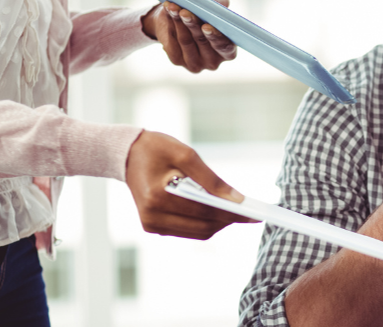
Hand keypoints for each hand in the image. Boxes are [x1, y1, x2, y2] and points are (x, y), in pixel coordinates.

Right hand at [125, 130, 254, 238]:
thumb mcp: (186, 155)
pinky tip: (217, 211)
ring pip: (198, 233)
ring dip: (219, 223)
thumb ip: (212, 179)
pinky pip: (188, 231)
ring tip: (237, 211)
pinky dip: (205, 223)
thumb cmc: (157, 149)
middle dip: (229, 220)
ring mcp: (151, 225)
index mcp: (158, 197)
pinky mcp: (153, 227)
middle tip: (251, 214)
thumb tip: (237, 199)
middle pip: (203, 227)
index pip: (204, 211)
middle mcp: (152, 217)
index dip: (232, 213)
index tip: (255, 214)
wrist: (127, 154)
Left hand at [142, 0, 237, 72]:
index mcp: (228, 51)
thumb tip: (218, 3)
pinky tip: (169, 11)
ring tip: (173, 6)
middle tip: (185, 12)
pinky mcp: (177, 60)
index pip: (225, 47)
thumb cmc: (203, 13)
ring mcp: (195, 63)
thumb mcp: (214, 5)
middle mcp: (213, 61)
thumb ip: (220, 3)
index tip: (206, 26)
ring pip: (186, 40)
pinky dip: (170, 22)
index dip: (216, 37)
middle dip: (193, 24)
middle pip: (202, 41)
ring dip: (178, 21)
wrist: (179, 20)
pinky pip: (173, 40)